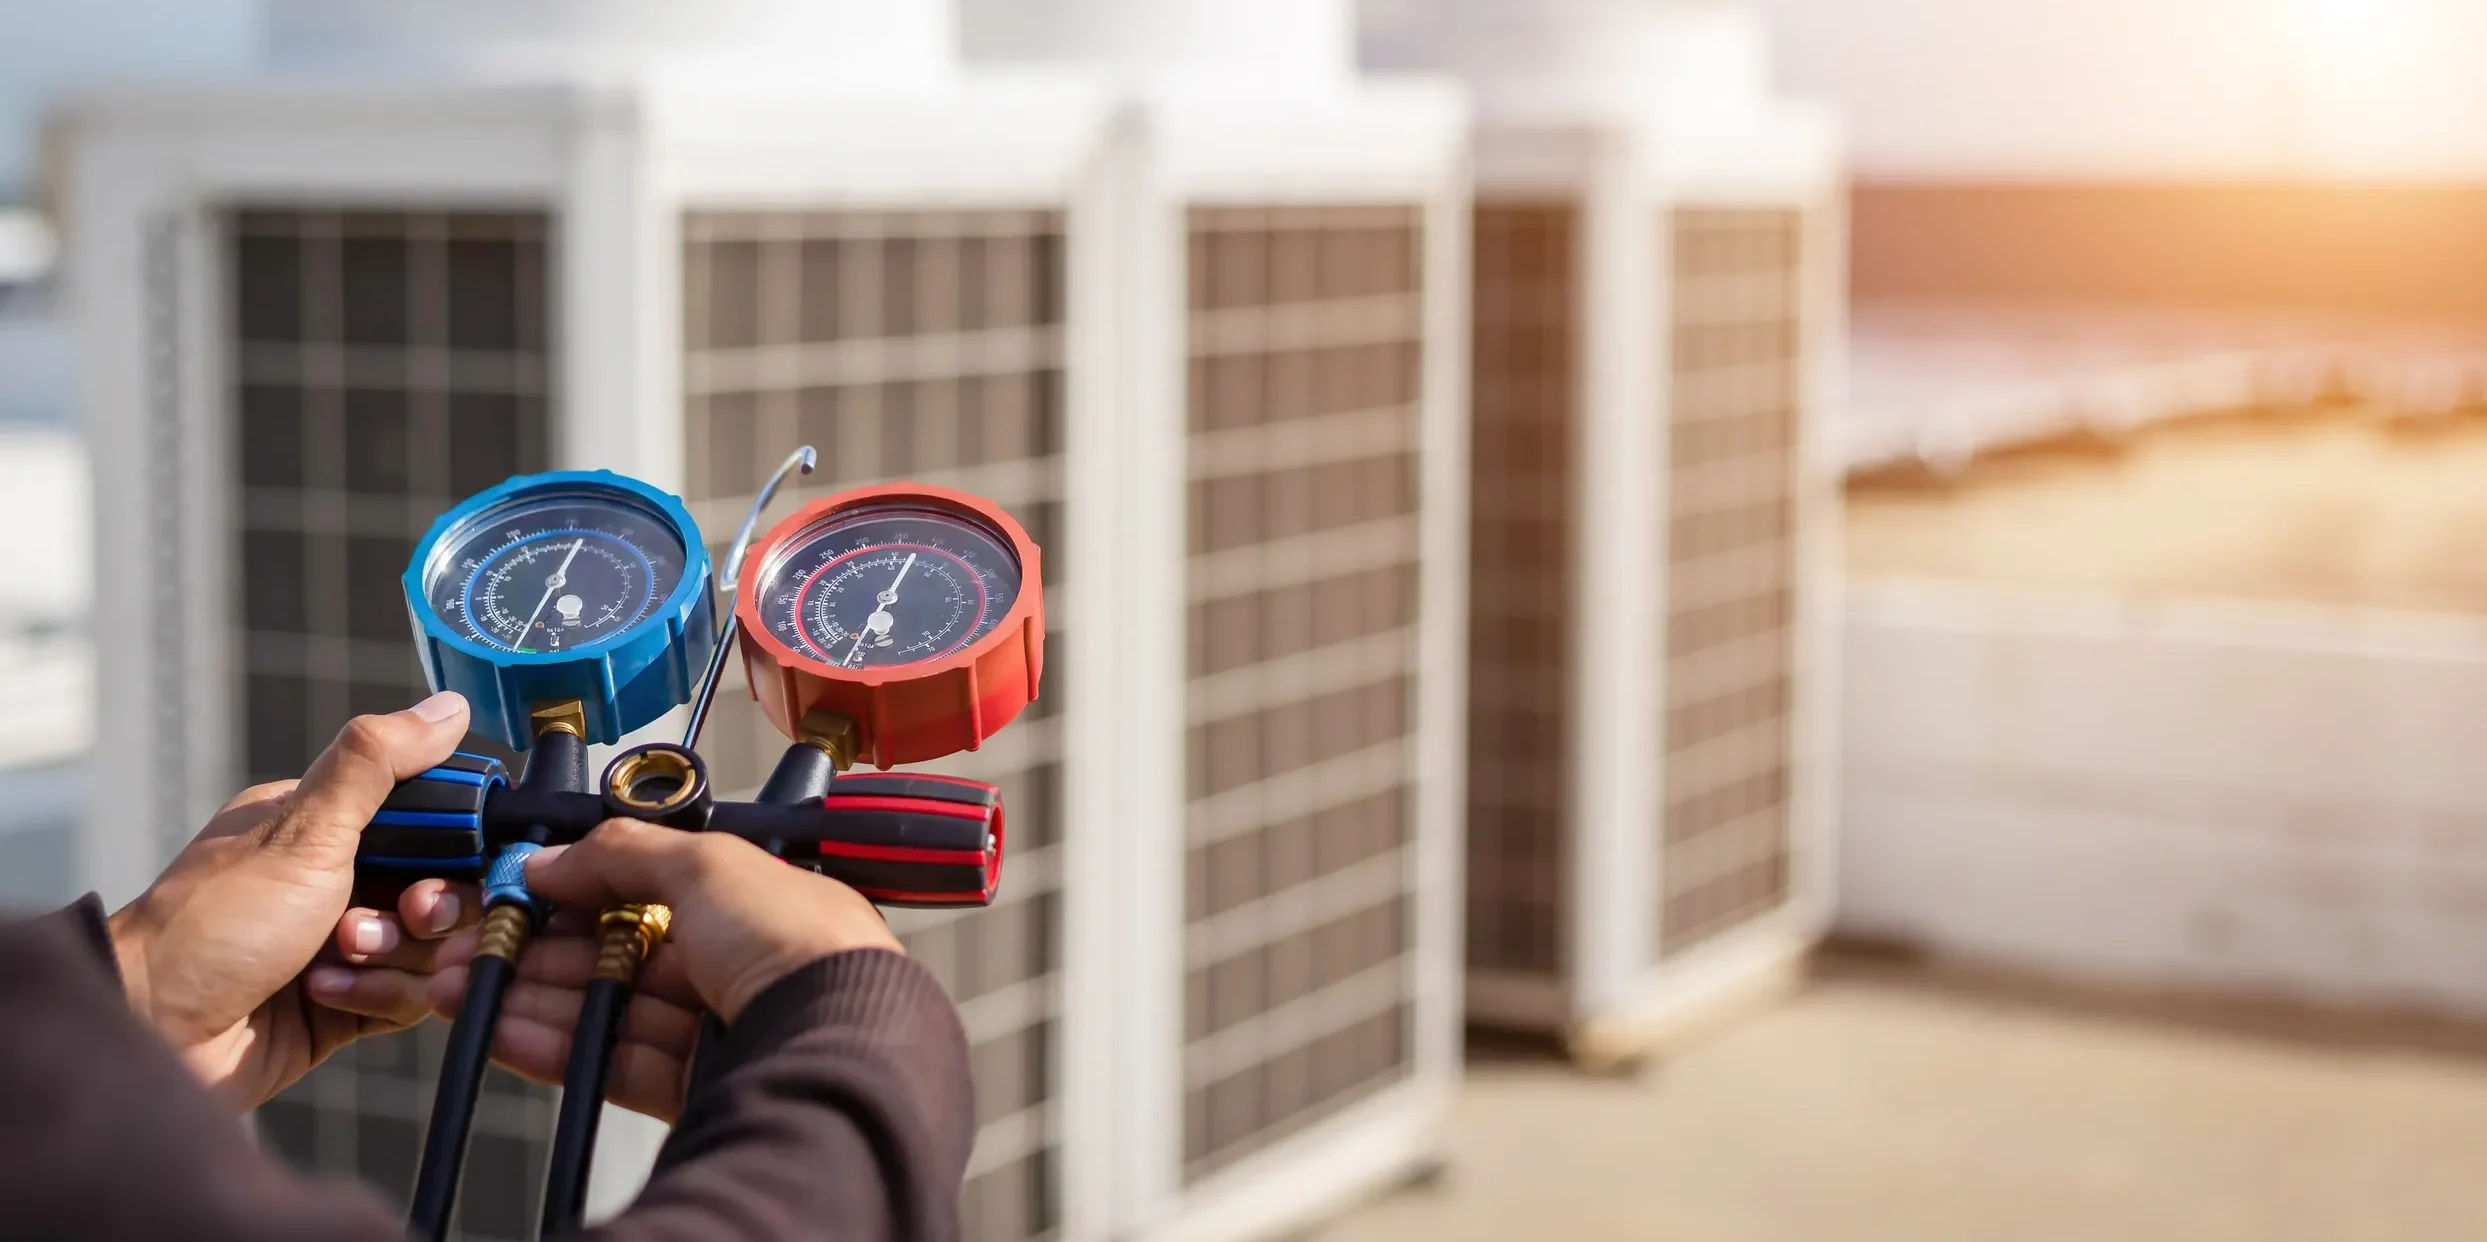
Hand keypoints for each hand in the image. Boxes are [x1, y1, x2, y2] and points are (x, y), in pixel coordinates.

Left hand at [107, 692, 481, 1107]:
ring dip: (393, 957)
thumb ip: (378, 764)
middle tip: (399, 918)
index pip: (432, 822)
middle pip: (443, 888)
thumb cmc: (214, 926)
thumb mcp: (304, 832)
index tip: (443, 867)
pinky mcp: (346, 1002)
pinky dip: (377, 997)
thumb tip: (447, 707)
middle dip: (425, 911)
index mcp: (325, 826)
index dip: (455, 847)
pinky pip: (409, 997)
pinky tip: (325, 995)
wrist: (157, 1034)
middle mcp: (338, 880)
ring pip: (432, 948)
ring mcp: (343, 944)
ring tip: (338, 961)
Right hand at [426, 819, 899, 1120]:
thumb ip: (624, 853)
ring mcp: (717, 1028)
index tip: (522, 888)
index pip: (649, 891)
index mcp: (755, 902)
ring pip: (608, 1008)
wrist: (831, 1045)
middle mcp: (739, 964)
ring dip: (532, 995)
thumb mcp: (708, 863)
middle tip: (479, 942)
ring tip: (466, 984)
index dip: (581, 889)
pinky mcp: (696, 1086)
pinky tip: (504, 1027)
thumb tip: (557, 855)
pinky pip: (611, 1061)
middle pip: (620, 952)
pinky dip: (554, 1044)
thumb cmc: (804, 948)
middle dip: (540, 947)